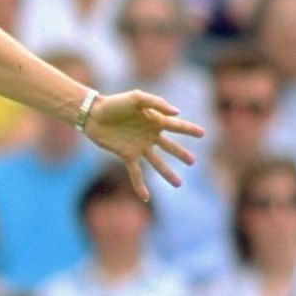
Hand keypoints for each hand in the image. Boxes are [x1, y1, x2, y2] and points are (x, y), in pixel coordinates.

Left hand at [83, 90, 203, 199]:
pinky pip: (136, 172)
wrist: (93, 114)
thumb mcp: (137, 98)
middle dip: (181, 154)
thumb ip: (157, 103)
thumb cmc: (115, 102)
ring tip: (178, 184)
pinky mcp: (126, 155)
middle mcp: (149, 135)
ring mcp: (138, 146)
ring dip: (167, 173)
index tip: (202, 133)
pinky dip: (140, 185)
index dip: (189, 129)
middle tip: (192, 162)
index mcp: (154, 120)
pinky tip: (146, 198)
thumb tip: (176, 112)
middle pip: (170, 147)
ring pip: (157, 163)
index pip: (176, 126)